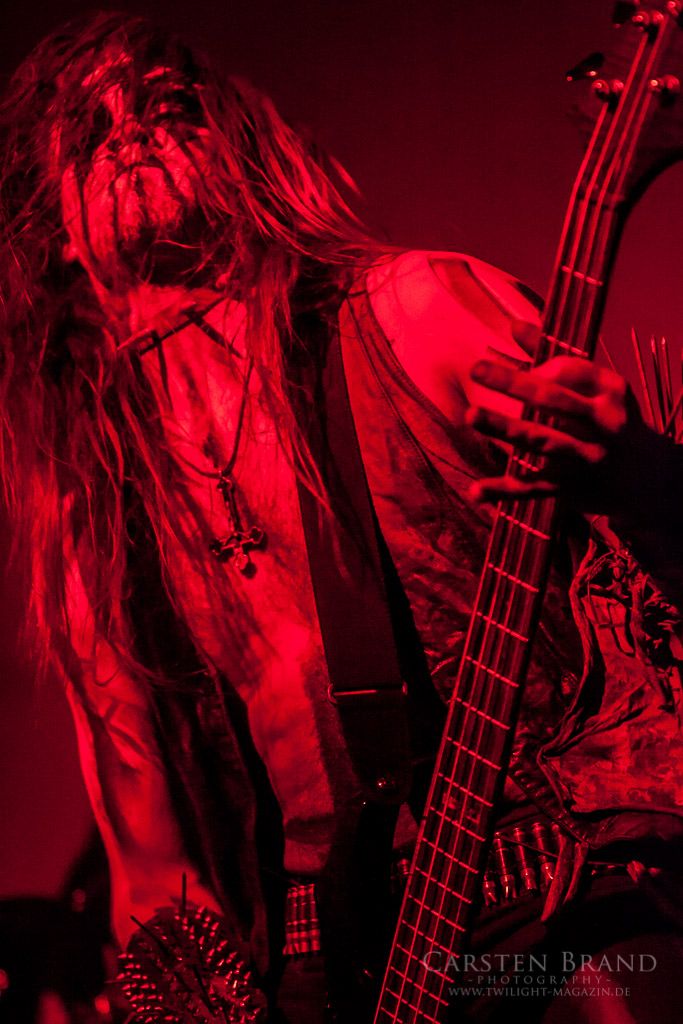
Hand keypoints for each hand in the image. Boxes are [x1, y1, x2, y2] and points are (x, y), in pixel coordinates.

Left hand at [465, 355, 661, 515]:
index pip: (572, 370)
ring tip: (471, 415)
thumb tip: (512, 324)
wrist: (650, 478)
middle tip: (475, 368)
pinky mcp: (572, 488)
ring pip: (542, 440)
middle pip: (554, 400)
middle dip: (514, 383)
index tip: (520, 368)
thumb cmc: (611, 421)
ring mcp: (587, 457)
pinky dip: (504, 490)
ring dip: (506, 428)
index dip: (540, 366)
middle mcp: (603, 423)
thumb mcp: (596, 388)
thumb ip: (553, 356)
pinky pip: (534, 487)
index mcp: (611, 391)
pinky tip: (475, 490)